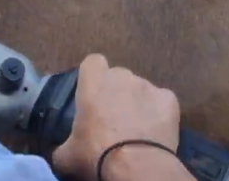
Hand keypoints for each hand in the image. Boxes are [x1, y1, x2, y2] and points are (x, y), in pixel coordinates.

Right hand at [51, 54, 181, 180]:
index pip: (93, 62)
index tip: (92, 94)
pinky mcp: (169, 100)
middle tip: (112, 118)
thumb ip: (61, 146)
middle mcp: (121, 76)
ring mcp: (148, 86)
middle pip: (118, 76)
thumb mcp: (67, 155)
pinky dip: (159, 113)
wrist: (136, 166)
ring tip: (136, 128)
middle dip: (116, 92)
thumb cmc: (95, 153)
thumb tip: (59, 152)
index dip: (93, 76)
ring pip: (141, 89)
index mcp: (93, 81)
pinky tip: (155, 131)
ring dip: (137, 103)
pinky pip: (162, 101)